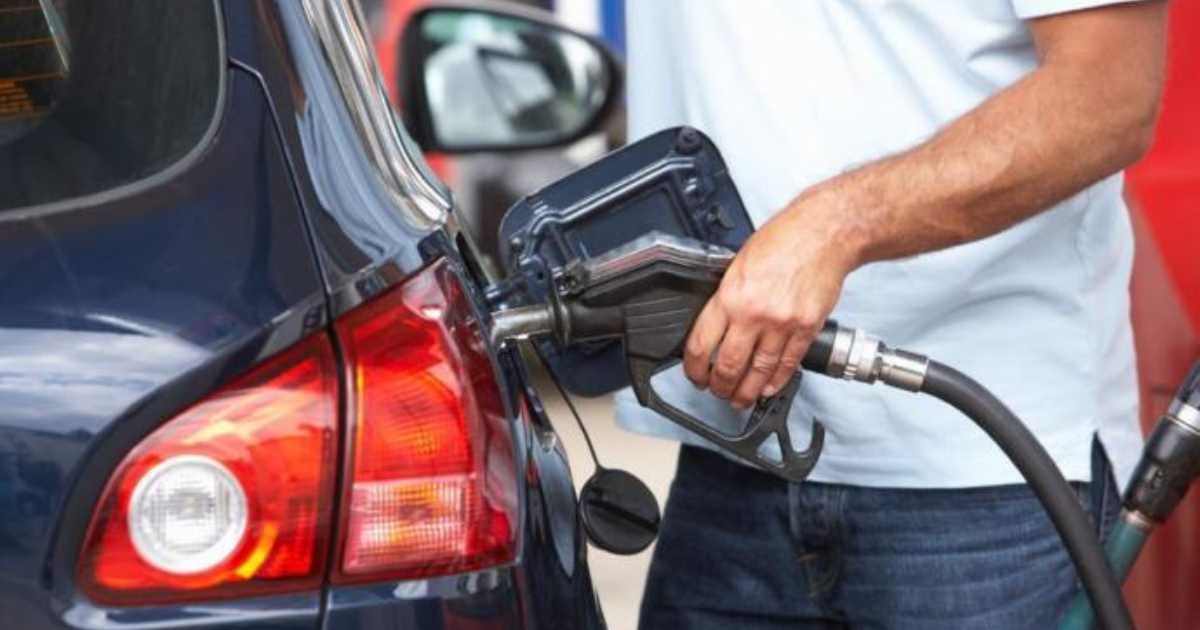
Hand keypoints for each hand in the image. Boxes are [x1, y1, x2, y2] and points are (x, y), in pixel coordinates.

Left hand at [683, 188, 860, 408]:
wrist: (825, 233)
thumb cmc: (784, 240)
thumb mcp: (738, 264)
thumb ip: (727, 297)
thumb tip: (715, 326)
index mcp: (731, 295)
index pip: (702, 344)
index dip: (695, 369)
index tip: (696, 375)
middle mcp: (754, 313)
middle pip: (729, 366)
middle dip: (720, 387)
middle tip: (717, 392)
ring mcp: (782, 324)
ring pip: (759, 371)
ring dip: (747, 391)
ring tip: (741, 400)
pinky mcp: (806, 329)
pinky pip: (788, 363)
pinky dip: (776, 380)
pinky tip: (768, 388)